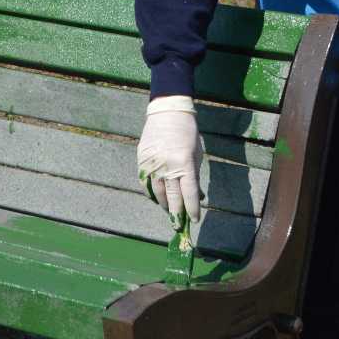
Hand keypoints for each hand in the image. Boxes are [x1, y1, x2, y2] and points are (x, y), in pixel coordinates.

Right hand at [137, 96, 206, 237]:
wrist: (167, 112)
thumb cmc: (187, 133)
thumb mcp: (196, 154)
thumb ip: (194, 176)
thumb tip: (196, 197)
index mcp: (184, 163)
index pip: (189, 193)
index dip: (192, 209)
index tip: (194, 220)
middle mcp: (167, 166)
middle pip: (172, 197)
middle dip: (177, 214)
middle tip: (178, 226)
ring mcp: (152, 164)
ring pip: (157, 193)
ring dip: (164, 204)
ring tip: (170, 212)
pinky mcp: (142, 161)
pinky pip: (145, 184)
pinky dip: (151, 194)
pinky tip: (157, 198)